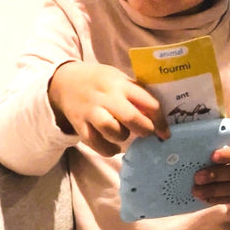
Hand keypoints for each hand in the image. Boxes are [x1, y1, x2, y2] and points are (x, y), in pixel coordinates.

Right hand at [48, 61, 169, 155]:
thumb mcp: (119, 79)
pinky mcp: (79, 124)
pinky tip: (113, 147)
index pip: (147, 102)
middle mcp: (106, 97)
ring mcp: (91, 111)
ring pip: (111, 130)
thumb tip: (158, 116)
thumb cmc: (100, 82)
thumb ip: (136, 94)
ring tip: (122, 134)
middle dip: (144, 130)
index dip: (159, 120)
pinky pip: (95, 143)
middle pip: (130, 118)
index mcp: (121, 84)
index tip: (165, 133)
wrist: (64, 81)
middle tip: (146, 133)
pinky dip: (107, 149)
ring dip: (122, 137)